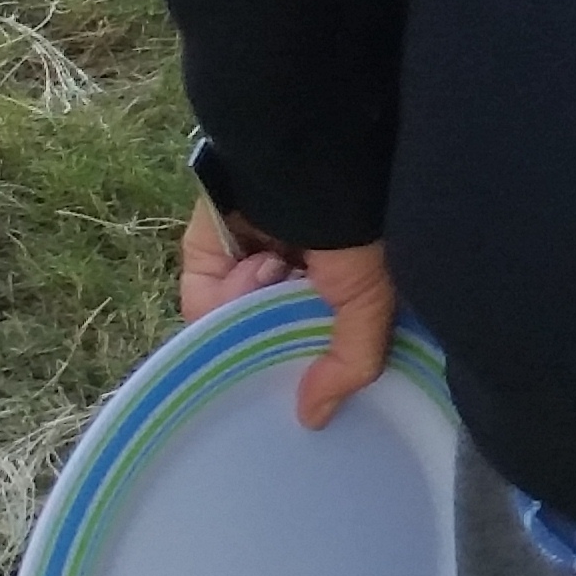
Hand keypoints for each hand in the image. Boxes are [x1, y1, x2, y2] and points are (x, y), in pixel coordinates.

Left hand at [177, 197, 398, 428]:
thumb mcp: (372, 301)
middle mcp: (285, 274)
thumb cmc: (360, 225)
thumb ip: (348, 363)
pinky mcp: (207, 248)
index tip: (302, 386)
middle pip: (259, 333)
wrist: (314, 156)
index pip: (301, 338)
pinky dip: (226, 286)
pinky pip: (203, 292)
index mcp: (328, 285)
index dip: (298, 363)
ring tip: (281, 271)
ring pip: (228, 319)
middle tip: (285, 330)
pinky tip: (260, 262)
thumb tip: (315, 418)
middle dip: (269, 337)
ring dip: (253, 304)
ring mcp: (242, 261)